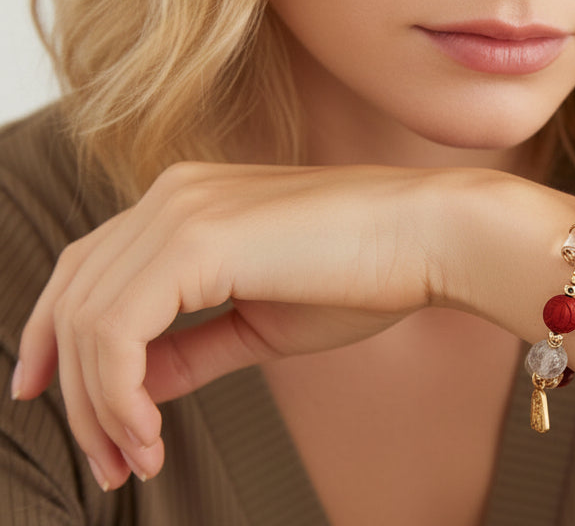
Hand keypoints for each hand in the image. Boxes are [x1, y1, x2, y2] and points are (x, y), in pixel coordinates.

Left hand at [12, 161, 448, 489]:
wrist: (432, 236)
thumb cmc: (368, 274)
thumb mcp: (260, 323)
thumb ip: (189, 348)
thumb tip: (129, 387)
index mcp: (186, 201)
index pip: (87, 272)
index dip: (57, 342)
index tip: (65, 409)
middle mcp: (171, 194)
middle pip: (73, 299)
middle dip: (76, 394)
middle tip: (110, 464)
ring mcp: (179, 210)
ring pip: (88, 322)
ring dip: (97, 407)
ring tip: (136, 460)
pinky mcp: (195, 239)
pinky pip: (118, 331)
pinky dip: (118, 394)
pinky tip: (149, 434)